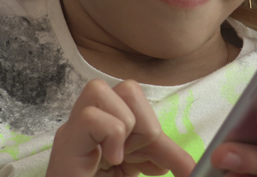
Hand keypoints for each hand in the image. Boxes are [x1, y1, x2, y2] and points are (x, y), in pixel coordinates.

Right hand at [46, 79, 194, 176]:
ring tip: (117, 156)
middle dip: (141, 122)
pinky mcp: (65, 143)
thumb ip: (162, 159)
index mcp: (105, 123)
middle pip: (125, 87)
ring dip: (122, 125)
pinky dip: (110, 137)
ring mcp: (72, 130)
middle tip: (131, 155)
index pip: (136, 100)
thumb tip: (192, 166)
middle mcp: (86, 122)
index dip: (153, 127)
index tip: (167, 164)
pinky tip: (109, 161)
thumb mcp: (137, 168)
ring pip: (99, 89)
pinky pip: (90, 117)